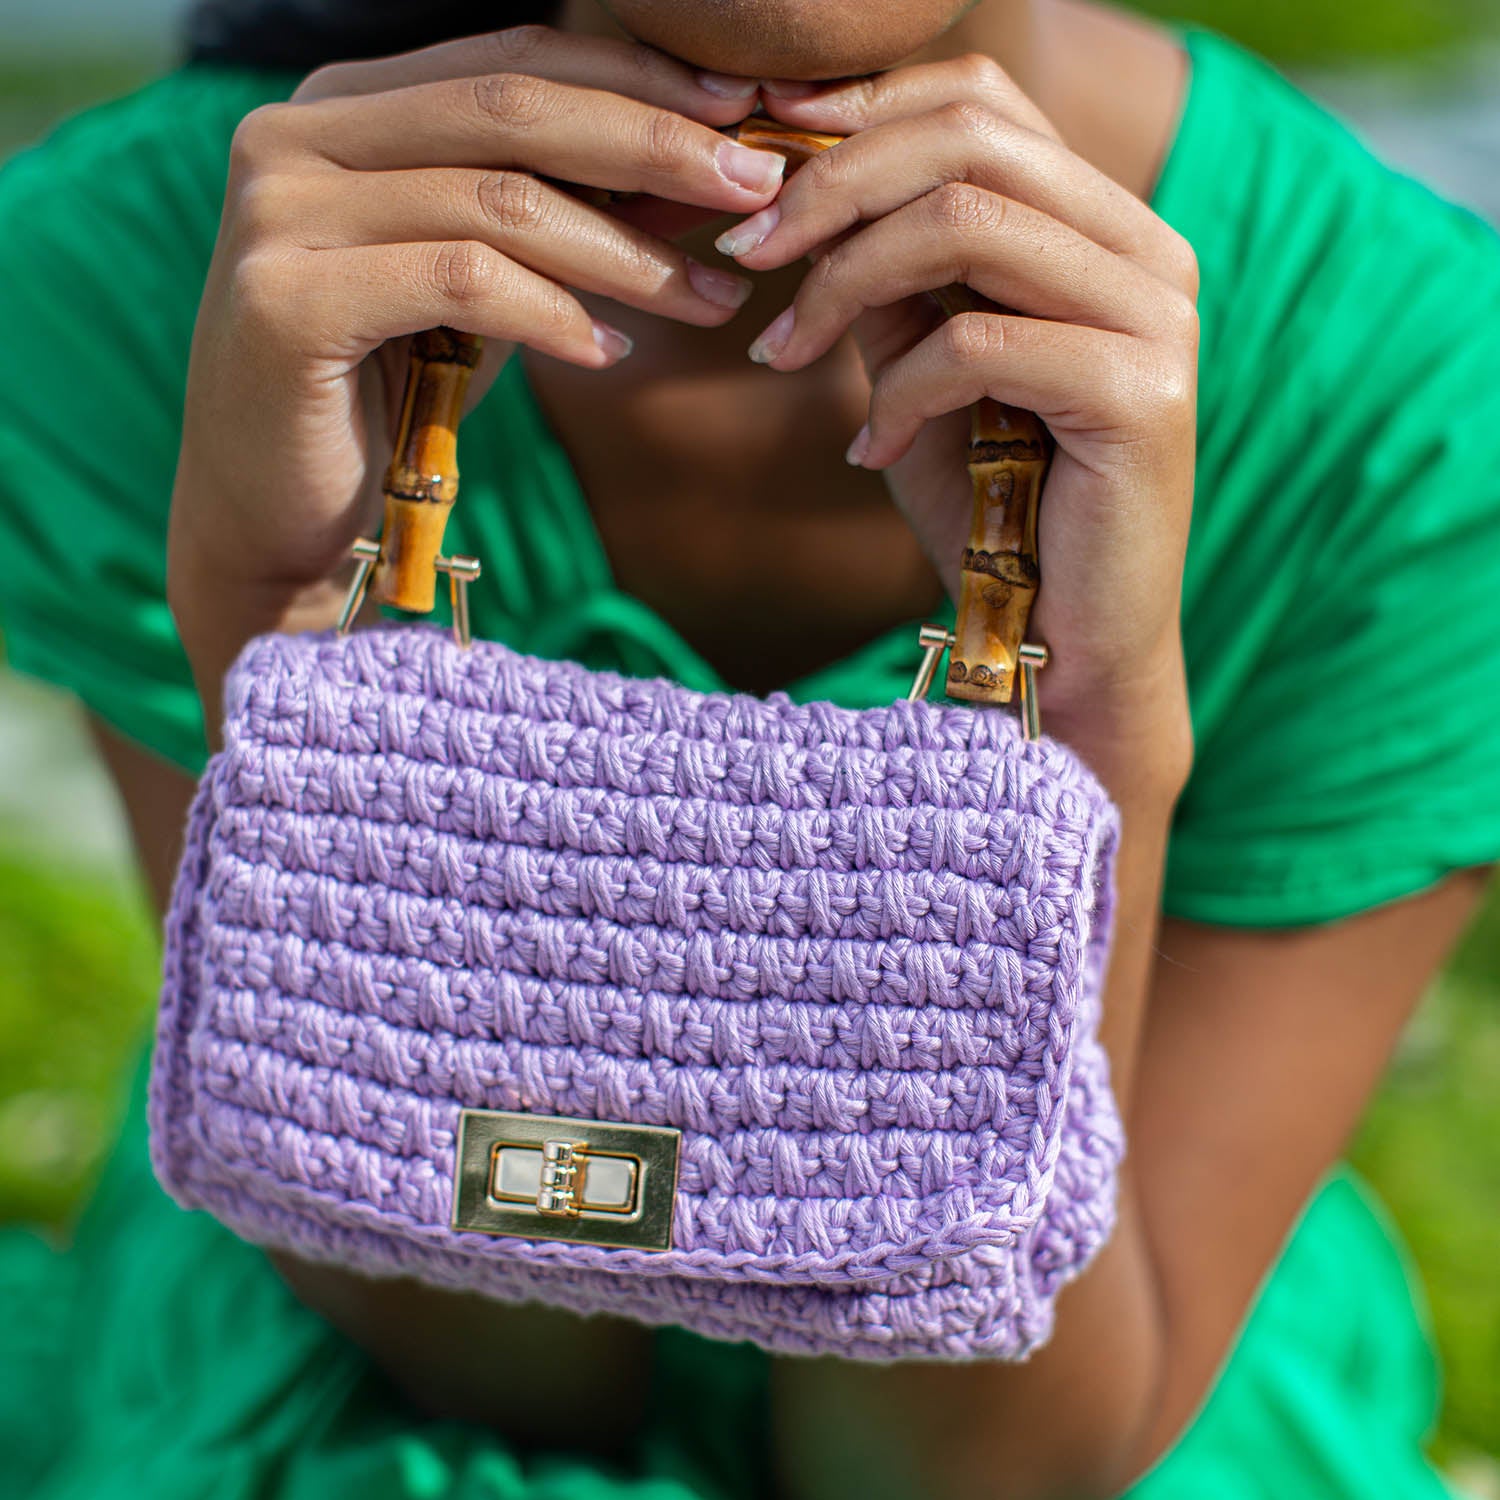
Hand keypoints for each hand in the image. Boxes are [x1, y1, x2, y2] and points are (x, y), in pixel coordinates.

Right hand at [166, 24, 782, 625]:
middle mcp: (298, 135)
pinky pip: (462, 284)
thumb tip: (698, 177)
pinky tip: (613, 352)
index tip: (744, 114)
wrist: (278, 511)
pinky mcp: (286, 301)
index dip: (636, 80)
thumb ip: (562, 221)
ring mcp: (281, 212)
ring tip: (715, 301)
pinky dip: (555, 317)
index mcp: (346, 108)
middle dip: (654, 145)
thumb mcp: (489, 288)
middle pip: (511, 110)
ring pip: (499, 202)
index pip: (511, 62)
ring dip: (628, 256)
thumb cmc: (392, 391)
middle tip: (757, 189)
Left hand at [714, 57, 1199, 727]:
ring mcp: (1156, 315)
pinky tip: (867, 451)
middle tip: (747, 254)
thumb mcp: (922, 374)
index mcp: (1102, 226)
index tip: (760, 168)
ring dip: (843, 285)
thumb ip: (891, 283)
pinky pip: (978, 345)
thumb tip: (802, 197)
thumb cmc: (991, 512)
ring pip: (967, 225)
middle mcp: (1147, 249)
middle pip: (969, 141)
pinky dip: (897, 392)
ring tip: (781, 352)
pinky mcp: (1143, 392)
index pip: (981, 103)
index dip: (859, 114)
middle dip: (831, 188)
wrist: (1064, 645)